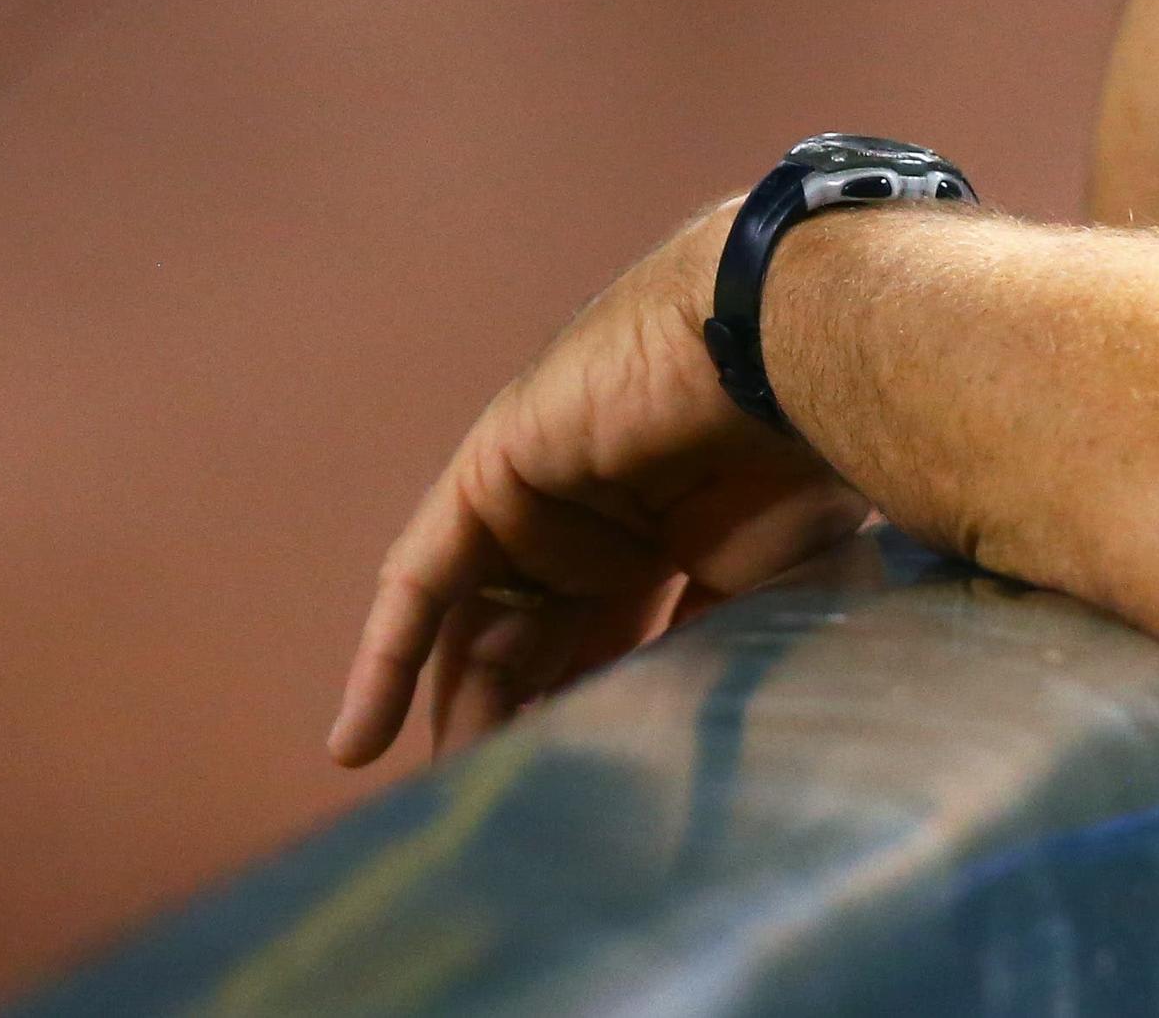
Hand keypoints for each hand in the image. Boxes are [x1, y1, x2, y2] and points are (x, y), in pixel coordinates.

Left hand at [327, 206, 869, 767]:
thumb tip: (663, 731)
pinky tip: (359, 744)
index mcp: (667, 538)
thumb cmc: (799, 453)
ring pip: (475, 621)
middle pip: (531, 642)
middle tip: (497, 812)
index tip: (570, 803)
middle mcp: (593, 518)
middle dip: (513, 724)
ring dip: (458, 707)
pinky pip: (422, 583)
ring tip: (445, 797)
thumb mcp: (761, 579)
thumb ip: (704, 642)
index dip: (582, 718)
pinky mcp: (490, 477)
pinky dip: (387, 660)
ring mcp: (539, 497)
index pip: (603, 647)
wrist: (780, 346)